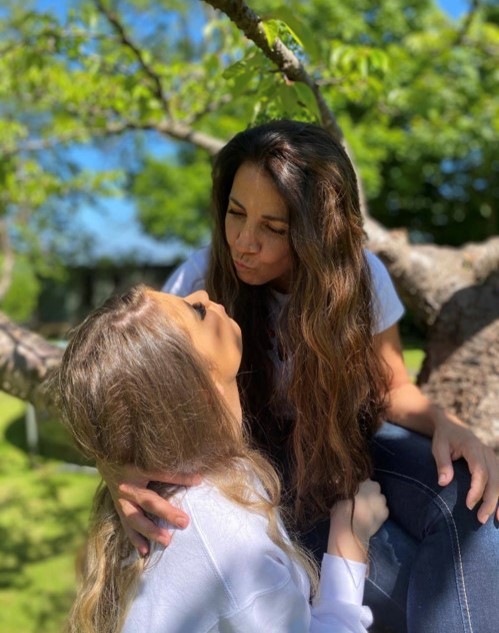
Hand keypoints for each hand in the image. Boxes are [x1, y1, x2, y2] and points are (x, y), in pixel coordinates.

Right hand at [98, 462, 200, 555]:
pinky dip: (136, 539)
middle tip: (184, 522)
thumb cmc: (132, 455)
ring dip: (150, 531)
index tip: (198, 480)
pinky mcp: (118, 509)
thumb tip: (191, 466)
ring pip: (135, 518)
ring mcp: (120, 500)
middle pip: (149, 501)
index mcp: (136, 469)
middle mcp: (127, 486)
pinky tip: (145, 551)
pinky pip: (127, 527)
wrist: (106, 458)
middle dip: (166, 513)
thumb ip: (163, 462)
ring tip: (166, 541)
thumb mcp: (145, 456)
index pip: (161, 474)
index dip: (180, 478)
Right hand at [328, 479, 387, 561]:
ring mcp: (382, 501)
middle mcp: (376, 487)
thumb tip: (345, 486)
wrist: (351, 528)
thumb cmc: (342, 508)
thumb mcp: (340, 493)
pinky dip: (378, 512)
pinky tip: (370, 518)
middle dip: (368, 494)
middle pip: (373, 489)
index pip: (364, 480)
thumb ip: (348, 488)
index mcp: (364, 480)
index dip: (360, 486)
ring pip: (379, 500)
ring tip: (365, 511)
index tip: (355, 492)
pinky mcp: (386, 513)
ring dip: (374, 503)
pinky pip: (382, 510)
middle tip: (360, 502)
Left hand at [431, 406, 498, 523]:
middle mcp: (487, 452)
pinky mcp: (493, 463)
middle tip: (480, 518)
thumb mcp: (438, 447)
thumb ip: (442, 464)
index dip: (477, 489)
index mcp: (473, 447)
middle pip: (494, 479)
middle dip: (490, 500)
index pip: (480, 471)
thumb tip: (443, 483)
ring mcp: (492, 457)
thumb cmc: (444, 437)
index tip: (468, 505)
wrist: (451, 425)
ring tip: (495, 520)